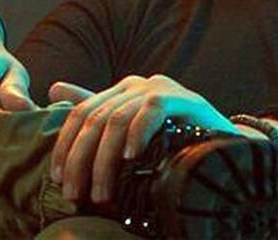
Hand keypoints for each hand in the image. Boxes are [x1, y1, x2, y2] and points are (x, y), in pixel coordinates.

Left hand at [47, 75, 243, 205]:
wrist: (224, 147)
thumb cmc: (172, 141)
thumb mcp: (130, 132)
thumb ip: (95, 110)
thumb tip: (53, 88)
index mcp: (120, 90)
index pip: (81, 113)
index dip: (66, 146)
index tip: (58, 179)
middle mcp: (135, 84)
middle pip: (95, 118)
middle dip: (80, 160)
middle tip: (76, 194)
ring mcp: (159, 87)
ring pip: (117, 119)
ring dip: (104, 160)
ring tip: (102, 192)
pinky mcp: (181, 97)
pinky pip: (151, 110)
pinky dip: (137, 134)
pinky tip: (130, 158)